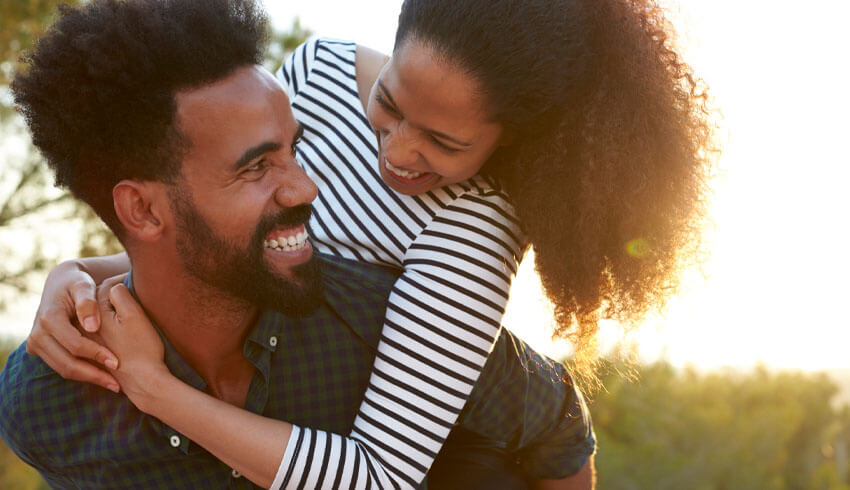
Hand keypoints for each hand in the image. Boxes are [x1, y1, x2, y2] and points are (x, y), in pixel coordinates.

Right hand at [26, 261, 119, 391]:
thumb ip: (89, 302)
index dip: (96, 355)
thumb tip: (92, 327)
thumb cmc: (77, 283)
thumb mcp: (84, 286)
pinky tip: (101, 376)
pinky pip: (61, 367)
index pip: (74, 344)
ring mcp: (36, 344)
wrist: (61, 284)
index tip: (117, 362)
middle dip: (93, 375)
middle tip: (117, 384)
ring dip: (88, 379)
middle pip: (67, 364)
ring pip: (63, 369)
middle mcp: (38, 334)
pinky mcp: (40, 350)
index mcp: (49, 318)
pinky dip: (81, 374)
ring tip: (113, 384)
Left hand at [97, 276, 168, 409]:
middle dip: (115, 298)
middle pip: (100, 303)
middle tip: (135, 296)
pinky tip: (123, 333)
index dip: (123, 282)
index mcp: (94, 316)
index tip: (138, 283)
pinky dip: (110, 328)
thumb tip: (114, 286)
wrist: (143, 381)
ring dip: (112, 313)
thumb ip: (119, 295)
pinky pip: (101, 333)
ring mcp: (91, 342)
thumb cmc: (142, 347)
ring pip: (100, 317)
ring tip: (130, 314)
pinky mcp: (97, 353)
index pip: (107, 288)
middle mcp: (87, 328)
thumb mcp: (134, 315)